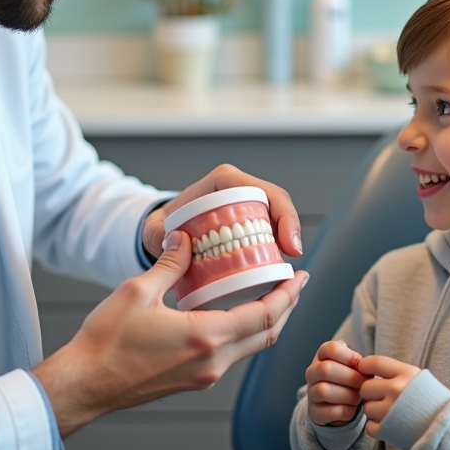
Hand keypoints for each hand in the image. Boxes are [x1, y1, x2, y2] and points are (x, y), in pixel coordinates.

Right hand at [32, 229, 308, 436]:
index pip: (264, 315)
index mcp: (205, 336)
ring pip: (252, 348)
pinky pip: (232, 355)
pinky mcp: (192, 380)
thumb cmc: (105, 343)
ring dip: (267, 322)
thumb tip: (186, 239)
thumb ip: (170, 264)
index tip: (300, 276)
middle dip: (287, 307)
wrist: (85, 384)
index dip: (288, 295)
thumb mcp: (138, 291)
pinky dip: (246, 333)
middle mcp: (212, 362)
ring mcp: (203, 375)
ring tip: (272, 295)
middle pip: (268, 335)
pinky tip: (237, 315)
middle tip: (295, 283)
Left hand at [141, 164, 303, 260]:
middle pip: (275, 202)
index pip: (259, 189)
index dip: (280, 212)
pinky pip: (270, 230)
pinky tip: (279, 267)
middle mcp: (236, 190)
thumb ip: (158, 235)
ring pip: (277, 216)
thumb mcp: (156, 230)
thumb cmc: (163, 225)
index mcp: (221, 183)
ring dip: (287, 238)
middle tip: (292, 255)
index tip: (286, 241)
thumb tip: (175, 242)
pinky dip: (277, 246)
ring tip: (287, 265)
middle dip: (290, 227)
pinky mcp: (248, 221)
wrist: (163, 229)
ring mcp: (245, 205)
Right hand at [305, 340, 370, 425]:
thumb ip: (358, 362)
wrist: (337, 405)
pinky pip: (331, 411)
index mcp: (321, 357)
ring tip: (359, 396)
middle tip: (364, 383)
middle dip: (350, 377)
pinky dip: (347, 410)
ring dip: (348, 395)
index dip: (348, 355)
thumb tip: (365, 365)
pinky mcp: (316, 412)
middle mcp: (312, 373)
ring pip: (324, 390)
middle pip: (325, 369)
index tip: (360, 363)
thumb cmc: (349, 381)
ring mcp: (311, 393)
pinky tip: (353, 408)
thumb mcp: (352, 366)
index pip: (330, 348)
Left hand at [357, 355, 421, 438]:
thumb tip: (365, 368)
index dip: (364, 367)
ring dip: (374, 412)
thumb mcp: (418, 378)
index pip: (374, 362)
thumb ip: (394, 372)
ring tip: (390, 414)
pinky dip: (377, 428)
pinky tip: (390, 426)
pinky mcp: (389, 430)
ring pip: (366, 408)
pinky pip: (369, 427)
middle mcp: (397, 389)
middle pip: (365, 387)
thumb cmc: (432, 402)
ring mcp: (391, 411)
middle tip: (382, 399)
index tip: (365, 372)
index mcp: (406, 373)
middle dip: (370, 394)